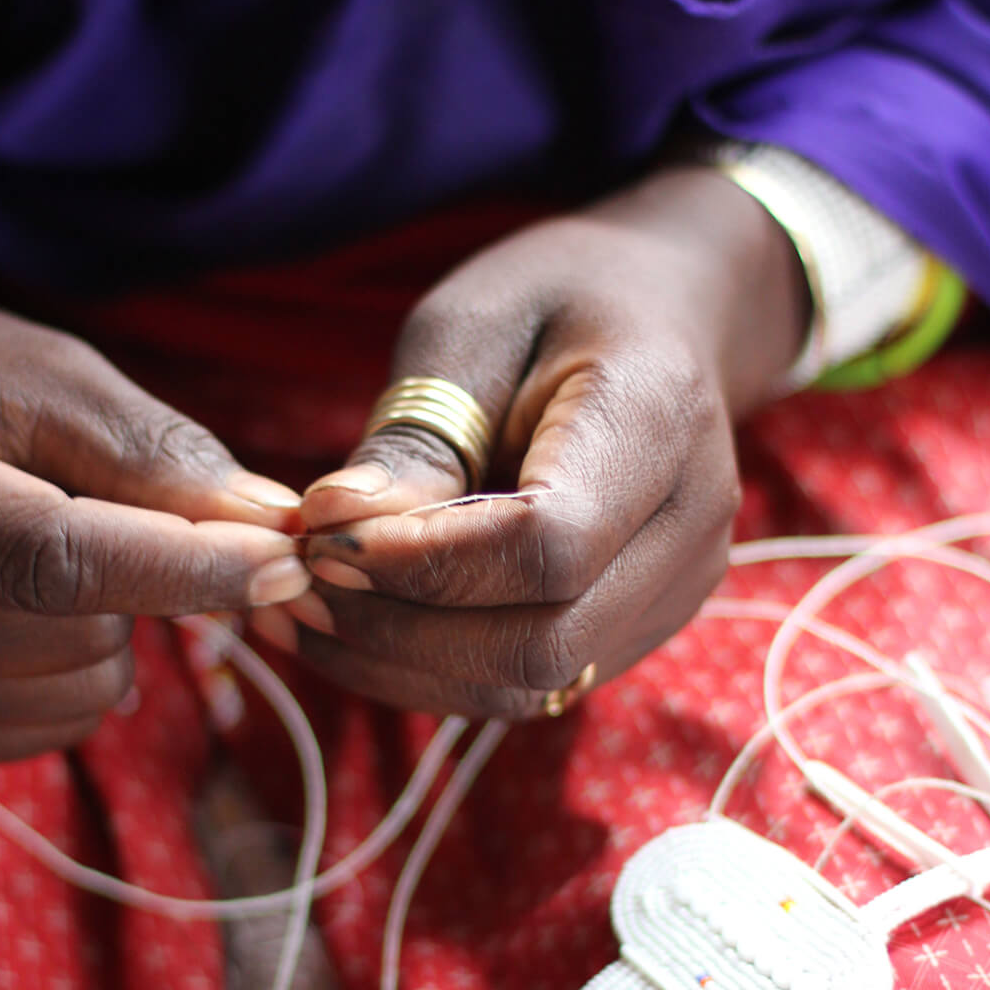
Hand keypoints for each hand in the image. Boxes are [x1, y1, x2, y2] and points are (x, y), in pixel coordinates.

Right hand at [0, 296, 307, 757]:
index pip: (58, 562)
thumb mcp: (33, 379)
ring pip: (80, 697)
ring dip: (103, 633)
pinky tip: (19, 612)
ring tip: (36, 557)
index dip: (185, 568)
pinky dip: (68, 677)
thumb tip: (270, 524)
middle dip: (138, 583)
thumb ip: (147, 451)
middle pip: (83, 638)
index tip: (285, 561)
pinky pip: (47, 730)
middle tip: (86, 511)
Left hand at [254, 167, 808, 717]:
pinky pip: (530, 687)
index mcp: (659, 422)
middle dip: (399, 629)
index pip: (548, 545)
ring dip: (404, 666)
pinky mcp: (638, 630)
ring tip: (314, 609)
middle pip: (540, 641)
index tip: (323, 539)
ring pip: (530, 685)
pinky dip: (433, 672)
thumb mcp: (470, 326)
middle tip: (300, 581)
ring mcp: (674, 594)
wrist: (666, 318)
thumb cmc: (560, 302)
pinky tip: (364, 625)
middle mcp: (689, 529)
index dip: (425, 563)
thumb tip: (334, 533)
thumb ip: (415, 436)